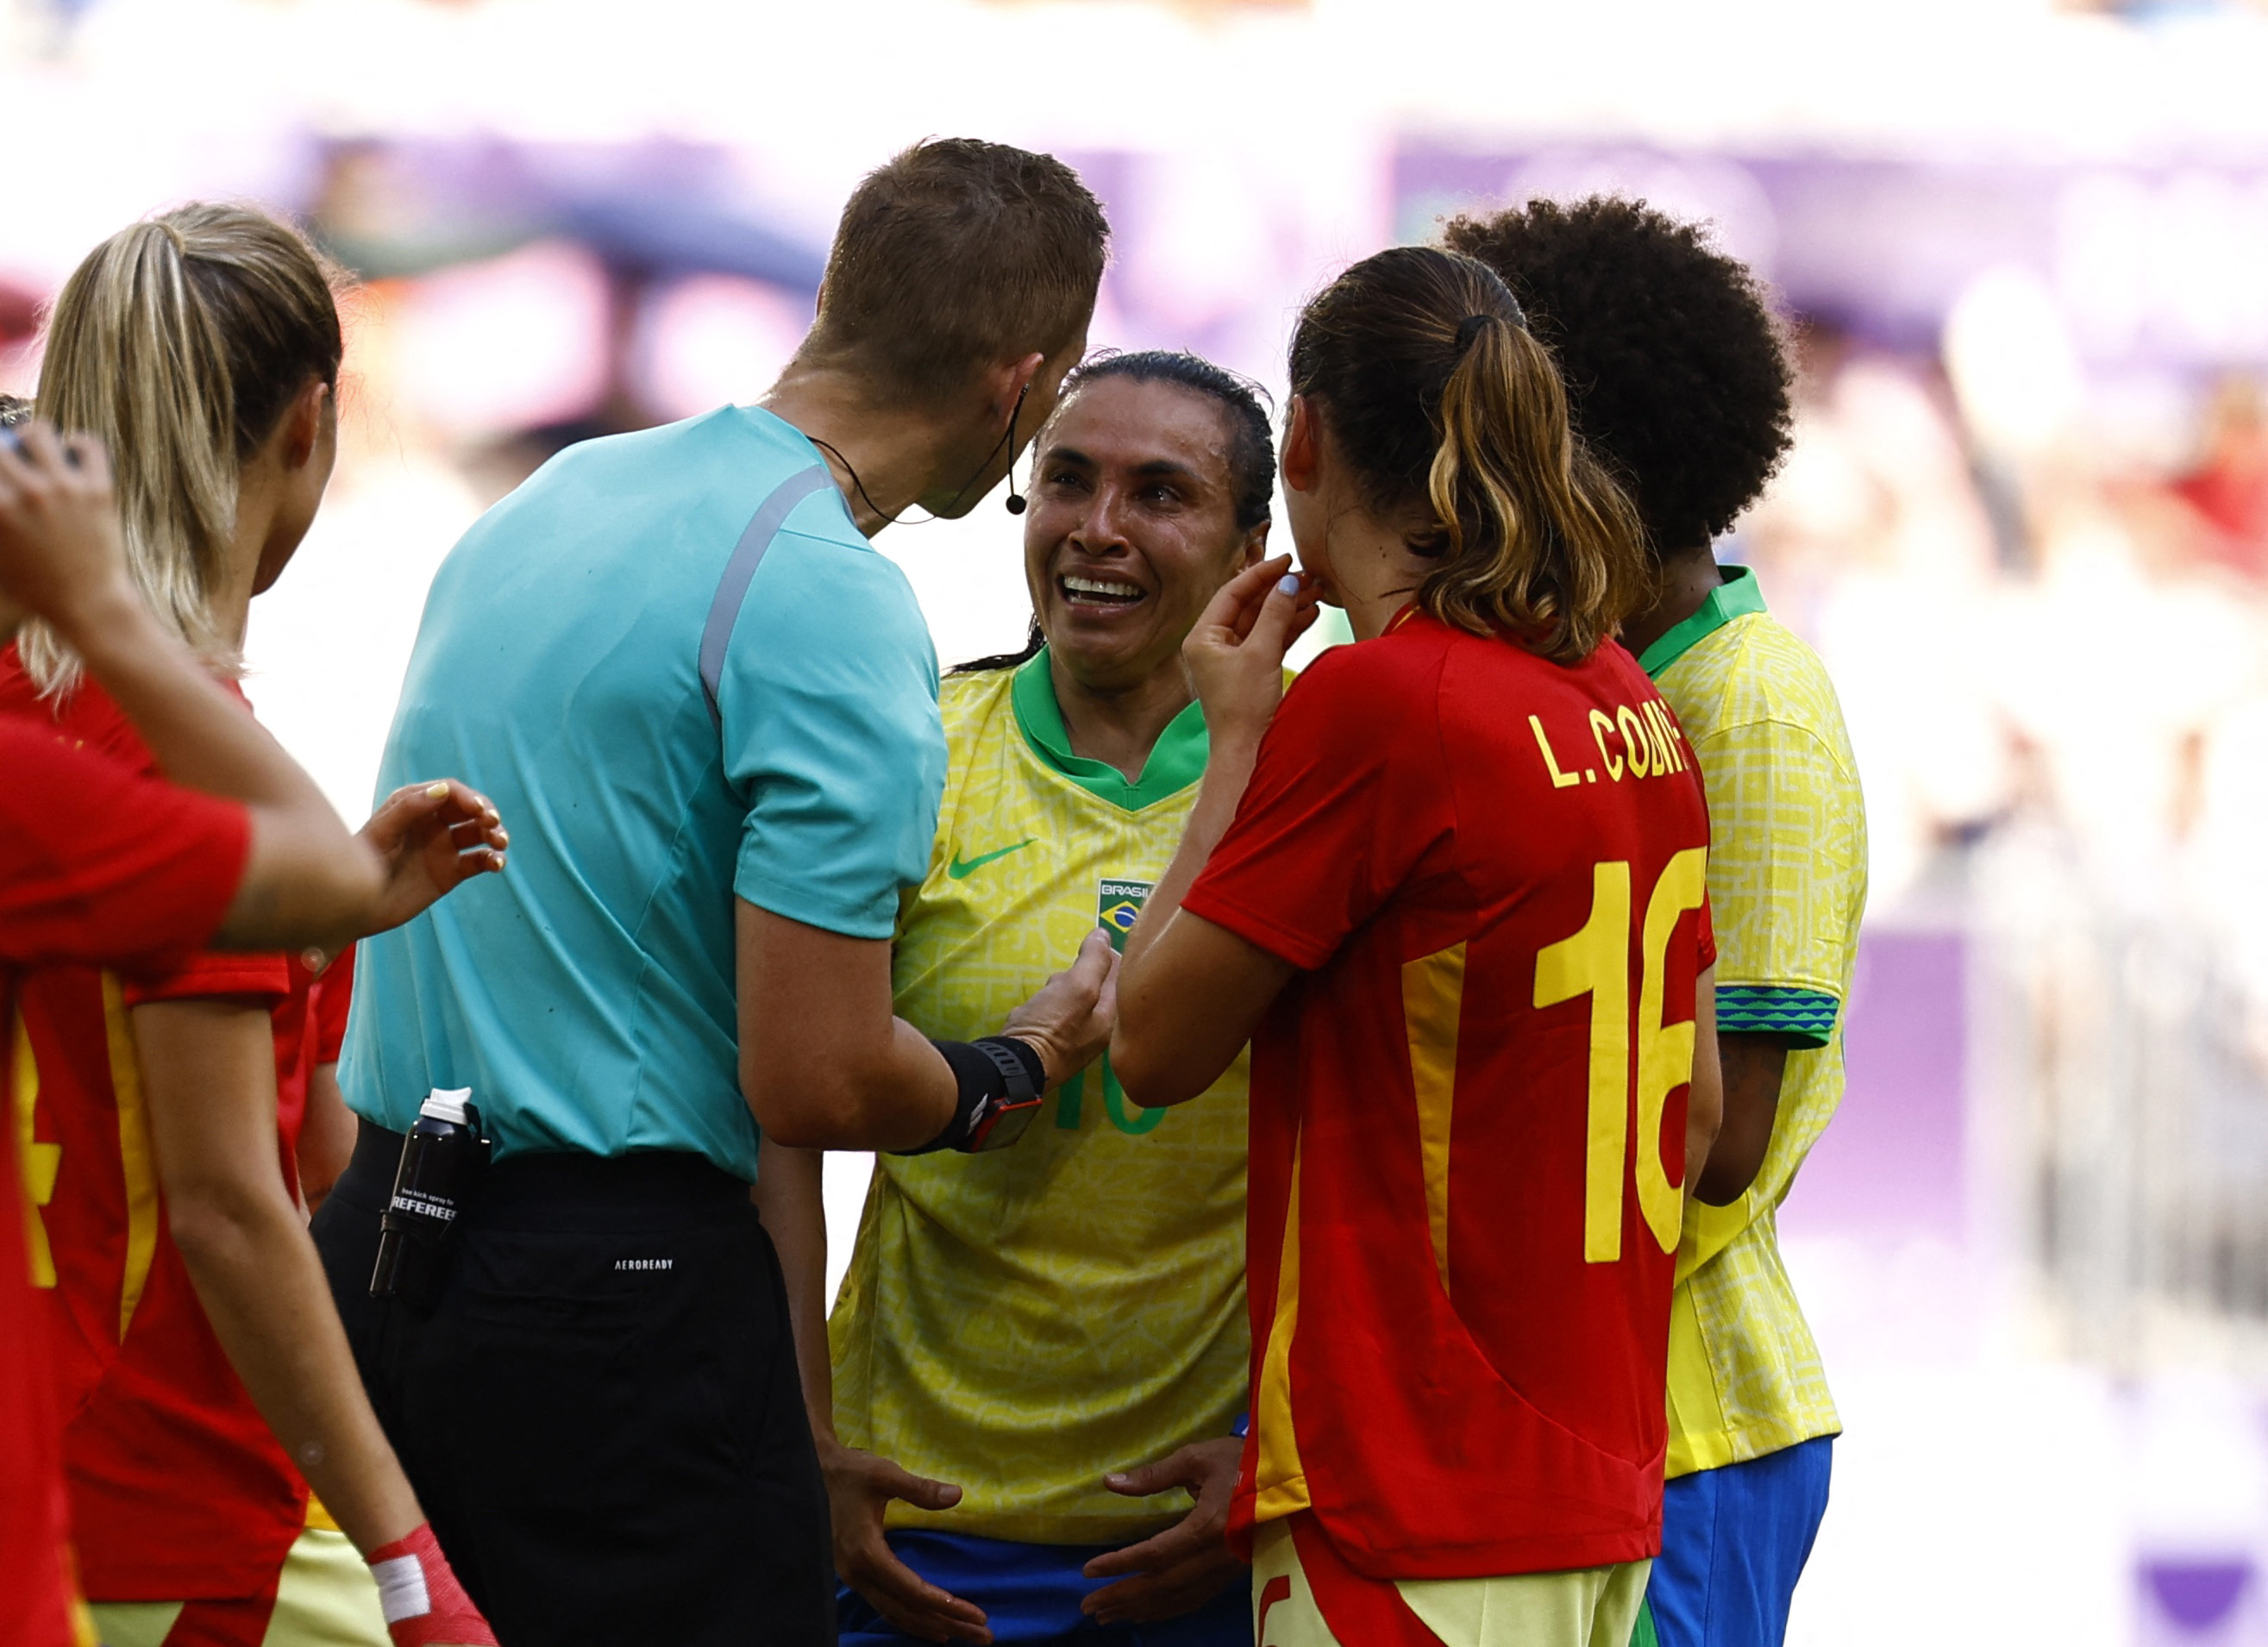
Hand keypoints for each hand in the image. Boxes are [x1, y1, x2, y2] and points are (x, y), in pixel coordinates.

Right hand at [0, 421, 135, 636]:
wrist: (89, 604)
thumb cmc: (37, 588)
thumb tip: (1, 495)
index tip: (0, 476)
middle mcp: (29, 492)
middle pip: (1, 446)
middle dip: (2, 452)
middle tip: (12, 460)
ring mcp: (65, 488)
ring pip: (41, 432)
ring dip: (35, 436)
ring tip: (39, 447)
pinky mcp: (98, 489)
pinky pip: (87, 444)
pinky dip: (78, 442)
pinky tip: (73, 450)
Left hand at [353, 780, 507, 939]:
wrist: (358, 906)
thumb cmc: (363, 864)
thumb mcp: (381, 832)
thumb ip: (410, 808)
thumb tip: (444, 789)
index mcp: (414, 805)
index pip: (449, 792)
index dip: (467, 797)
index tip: (478, 809)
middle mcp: (433, 822)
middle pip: (469, 810)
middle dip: (486, 813)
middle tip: (492, 823)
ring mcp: (444, 847)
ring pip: (479, 833)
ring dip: (495, 834)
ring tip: (501, 843)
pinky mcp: (452, 871)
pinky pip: (479, 861)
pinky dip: (493, 859)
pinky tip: (497, 863)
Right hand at [820, 1439, 990, 1643]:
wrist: (814, 1472)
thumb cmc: (851, 1472)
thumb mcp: (885, 1475)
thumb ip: (921, 1489)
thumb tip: (957, 1495)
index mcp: (866, 1553)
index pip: (913, 1591)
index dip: (946, 1605)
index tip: (977, 1614)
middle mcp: (859, 1574)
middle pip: (908, 1611)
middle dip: (947, 1625)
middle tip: (983, 1636)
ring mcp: (854, 1578)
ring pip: (896, 1614)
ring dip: (931, 1627)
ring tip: (964, 1636)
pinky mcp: (855, 1575)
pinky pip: (886, 1607)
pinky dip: (910, 1620)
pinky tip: (930, 1626)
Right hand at [999, 927, 1118, 1088]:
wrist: (1014, 1065)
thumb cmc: (1052, 1025)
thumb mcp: (1078, 986)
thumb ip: (1094, 960)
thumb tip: (1104, 934)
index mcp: (1112, 1020)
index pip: (1121, 980)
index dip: (1109, 957)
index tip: (1095, 943)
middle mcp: (1097, 1033)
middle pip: (1097, 991)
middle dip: (1082, 974)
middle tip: (1070, 968)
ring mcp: (1072, 1041)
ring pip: (1073, 1002)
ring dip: (1061, 988)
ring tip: (1051, 985)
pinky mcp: (1050, 1046)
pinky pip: (1053, 1015)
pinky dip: (1046, 1005)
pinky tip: (1036, 1005)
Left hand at [1080, 1436, 1243, 1626]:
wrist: (1292, 1479)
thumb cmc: (1243, 1462)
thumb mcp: (1197, 1458)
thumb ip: (1153, 1475)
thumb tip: (1110, 1482)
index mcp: (1207, 1527)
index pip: (1155, 1553)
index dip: (1120, 1564)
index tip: (1088, 1571)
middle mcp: (1215, 1556)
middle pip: (1162, 1585)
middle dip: (1123, 1597)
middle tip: (1088, 1605)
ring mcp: (1225, 1570)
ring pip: (1177, 1598)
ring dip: (1139, 1609)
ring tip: (1107, 1615)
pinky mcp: (1231, 1574)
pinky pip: (1194, 1599)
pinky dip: (1167, 1610)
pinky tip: (1146, 1614)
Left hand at [1180, 556, 1319, 755]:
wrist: (1247, 752)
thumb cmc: (1245, 707)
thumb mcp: (1261, 654)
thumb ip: (1275, 614)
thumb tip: (1290, 581)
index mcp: (1202, 637)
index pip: (1232, 592)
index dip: (1261, 574)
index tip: (1288, 560)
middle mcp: (1214, 644)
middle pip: (1249, 605)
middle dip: (1279, 590)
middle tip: (1309, 576)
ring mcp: (1233, 657)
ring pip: (1263, 621)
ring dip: (1289, 607)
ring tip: (1318, 592)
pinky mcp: (1251, 670)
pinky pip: (1270, 639)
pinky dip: (1289, 627)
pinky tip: (1311, 614)